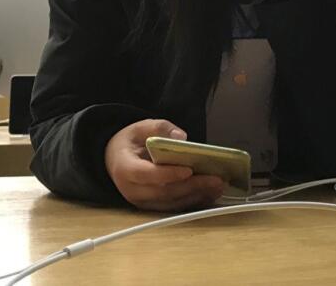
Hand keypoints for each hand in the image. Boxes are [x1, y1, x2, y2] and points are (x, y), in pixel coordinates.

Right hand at [104, 119, 224, 210]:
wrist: (116, 159)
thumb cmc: (131, 142)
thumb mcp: (141, 127)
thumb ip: (160, 128)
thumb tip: (181, 138)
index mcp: (125, 168)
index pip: (146, 174)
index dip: (168, 174)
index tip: (189, 169)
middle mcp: (131, 190)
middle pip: (164, 191)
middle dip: (192, 186)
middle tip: (216, 179)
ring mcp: (142, 202)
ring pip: (171, 202)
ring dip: (197, 195)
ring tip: (219, 186)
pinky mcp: (152, 207)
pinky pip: (174, 207)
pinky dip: (193, 201)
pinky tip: (210, 194)